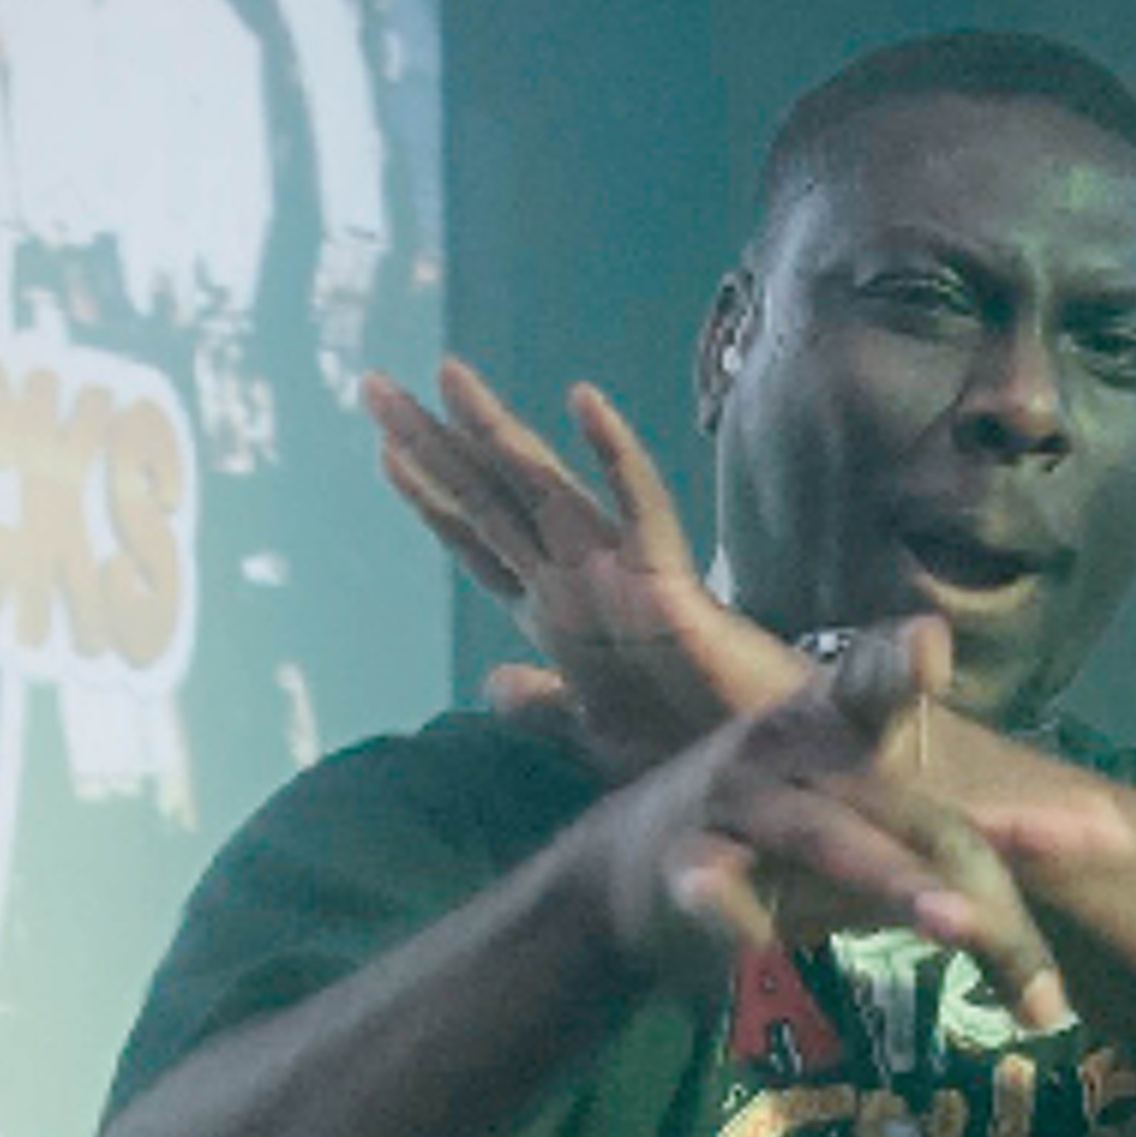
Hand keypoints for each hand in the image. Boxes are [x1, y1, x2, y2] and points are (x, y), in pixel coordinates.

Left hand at [364, 360, 800, 772]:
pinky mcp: (669, 581)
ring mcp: (621, 573)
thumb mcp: (594, 727)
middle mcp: (579, 578)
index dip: (431, 498)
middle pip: (491, 499)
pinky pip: (640, 507)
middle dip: (430, 444)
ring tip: (447, 375)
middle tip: (373, 387)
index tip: (382, 450)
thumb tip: (491, 685)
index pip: (479, 542)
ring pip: (546, 487)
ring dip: (495, 431)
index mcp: (557, 610)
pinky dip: (614, 454)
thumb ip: (541, 704)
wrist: (762, 761)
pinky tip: (583, 400)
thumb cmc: (688, 740)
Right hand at [584, 619, 1123, 1032]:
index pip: (876, 687)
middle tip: (1069, 852)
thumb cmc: (788, 843)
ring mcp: (735, 807)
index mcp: (837, 725)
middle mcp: (787, 751)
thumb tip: (1119, 836)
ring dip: (895, 884)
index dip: (898, 665)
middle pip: (903, 805)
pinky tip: (752, 937)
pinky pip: (715, 892)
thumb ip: (983, 847)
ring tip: (960, 925)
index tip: (928, 647)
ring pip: (828, 844)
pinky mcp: (684, 870)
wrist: (634, 879)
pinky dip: (733, 913)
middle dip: (984, 843)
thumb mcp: (879, 838)